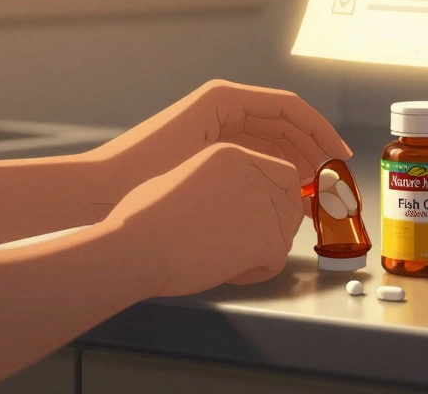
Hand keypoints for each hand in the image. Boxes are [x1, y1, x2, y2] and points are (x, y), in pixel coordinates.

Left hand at [99, 80, 352, 214]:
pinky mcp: (209, 147)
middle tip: (333, 178)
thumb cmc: (146, 166)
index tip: (339, 154)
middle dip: (312, 148)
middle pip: (283, 123)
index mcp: (225, 98)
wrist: (100, 187)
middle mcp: (223, 106)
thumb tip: (296, 171)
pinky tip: (286, 191)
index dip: (319, 129)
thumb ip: (256, 154)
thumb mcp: (209, 152)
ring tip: (316, 189)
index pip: (288, 107)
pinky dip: (274, 168)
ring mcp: (216, 126)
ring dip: (296, 160)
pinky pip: (254, 154)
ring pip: (271, 141)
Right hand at [114, 143, 303, 295]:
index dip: (277, 197)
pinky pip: (276, 261)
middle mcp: (253, 174)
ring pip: (285, 234)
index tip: (263, 216)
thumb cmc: (142, 218)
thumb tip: (227, 202)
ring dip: (263, 251)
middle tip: (245, 244)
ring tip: (225, 259)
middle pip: (290, 201)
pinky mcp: (266, 239)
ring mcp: (263, 205)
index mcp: (233, 156)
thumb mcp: (185, 175)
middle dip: (275, 226)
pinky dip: (256, 272)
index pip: (281, 173)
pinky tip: (226, 271)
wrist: (136, 244)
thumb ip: (217, 182)